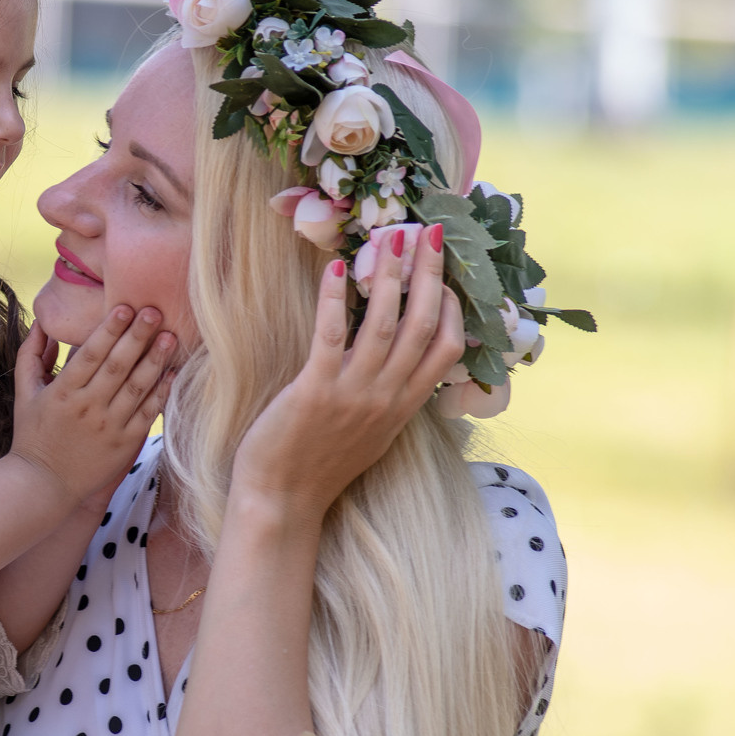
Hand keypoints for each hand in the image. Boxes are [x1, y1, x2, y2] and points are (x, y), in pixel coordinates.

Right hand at [8, 305, 176, 507]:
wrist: (44, 484)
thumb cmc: (33, 434)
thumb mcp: (24, 393)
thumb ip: (31, 355)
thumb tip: (42, 321)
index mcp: (63, 392)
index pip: (89, 354)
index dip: (109, 330)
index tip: (125, 307)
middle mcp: (87, 407)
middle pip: (117, 365)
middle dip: (137, 336)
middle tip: (154, 311)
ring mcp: (108, 426)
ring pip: (136, 387)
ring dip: (155, 360)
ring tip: (170, 336)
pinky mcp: (124, 444)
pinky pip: (147, 414)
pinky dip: (161, 393)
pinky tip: (173, 372)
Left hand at [231, 223, 464, 516]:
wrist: (283, 502)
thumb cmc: (322, 465)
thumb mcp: (374, 432)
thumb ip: (392, 396)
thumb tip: (402, 360)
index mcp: (404, 406)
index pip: (448, 348)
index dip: (451, 305)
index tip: (444, 273)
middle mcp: (387, 397)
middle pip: (423, 325)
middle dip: (429, 274)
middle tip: (428, 233)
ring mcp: (354, 394)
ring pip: (383, 324)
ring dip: (388, 276)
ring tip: (389, 239)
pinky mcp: (316, 391)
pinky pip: (331, 335)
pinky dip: (334, 300)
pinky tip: (334, 269)